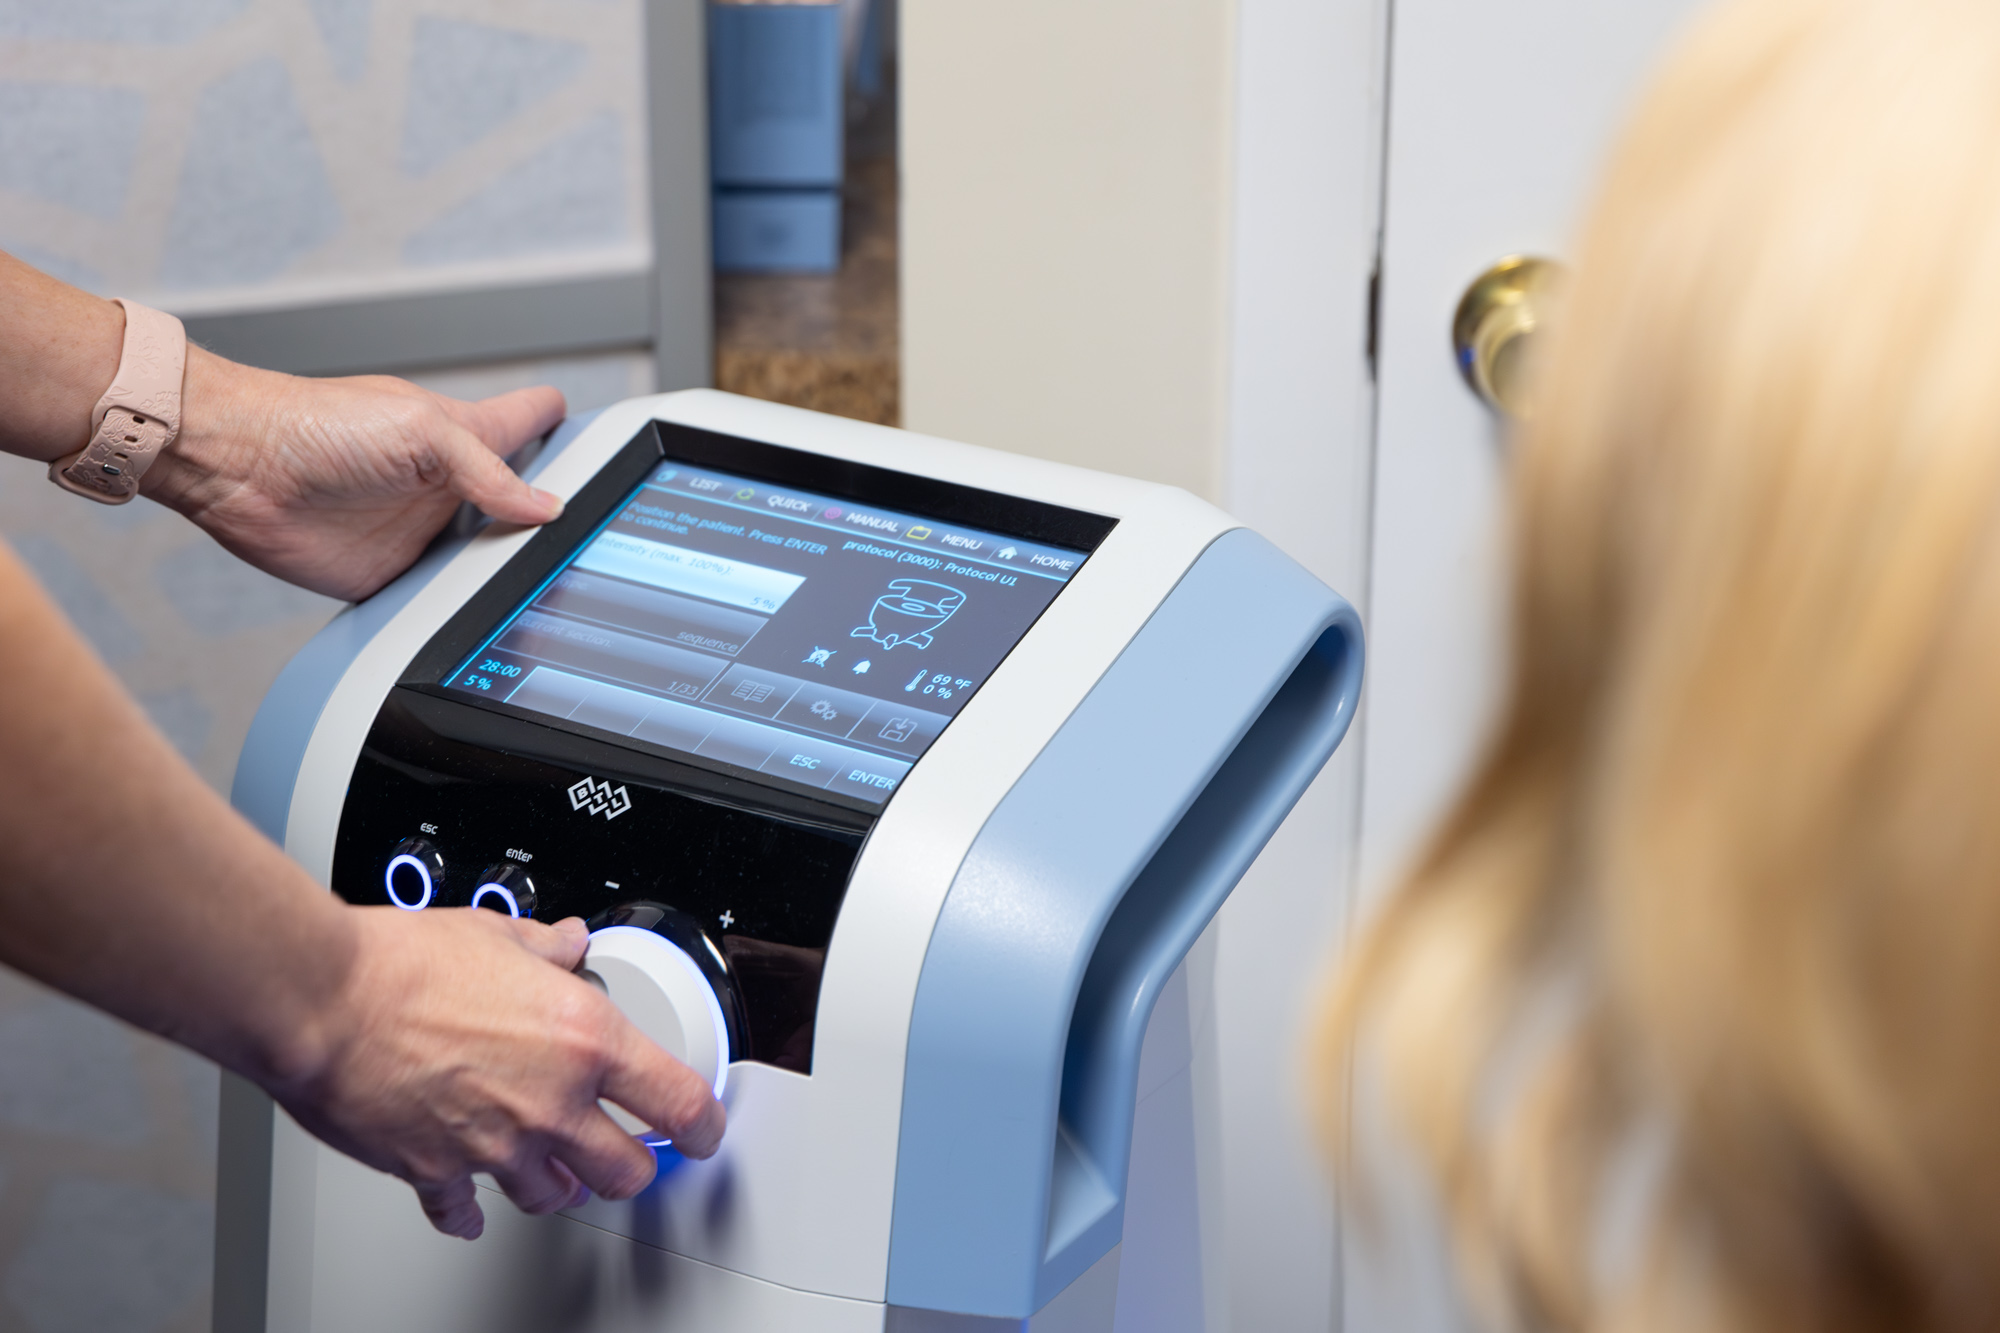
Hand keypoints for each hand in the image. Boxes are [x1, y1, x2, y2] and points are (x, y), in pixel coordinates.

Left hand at [143, 347, 567, 600]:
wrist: (236, 467)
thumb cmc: (311, 422)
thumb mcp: (420, 431)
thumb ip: (488, 470)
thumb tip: (546, 507)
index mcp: (466, 436)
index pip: (535, 422)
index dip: (572, 431)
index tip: (613, 452)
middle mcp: (450, 486)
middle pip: (527, 503)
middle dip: (559, 519)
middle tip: (593, 540)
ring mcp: (425, 532)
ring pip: (492, 558)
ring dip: (512, 572)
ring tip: (546, 585)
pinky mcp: (395, 576)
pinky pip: (442, 600)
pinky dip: (460, 610)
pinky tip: (480, 615)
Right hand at [270, 908, 726, 1239]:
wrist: (322, 1003)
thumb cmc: (401, 965)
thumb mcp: (497, 934)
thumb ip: (546, 947)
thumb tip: (567, 942)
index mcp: (585, 1040)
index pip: (678, 1100)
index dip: (705, 1122)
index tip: (707, 1127)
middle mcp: (550, 1103)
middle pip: (626, 1170)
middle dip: (636, 1166)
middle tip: (633, 1156)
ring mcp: (495, 1146)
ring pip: (555, 1196)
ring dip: (560, 1184)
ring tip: (556, 1170)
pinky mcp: (437, 1173)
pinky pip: (465, 1211)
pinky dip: (469, 1211)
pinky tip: (470, 1204)